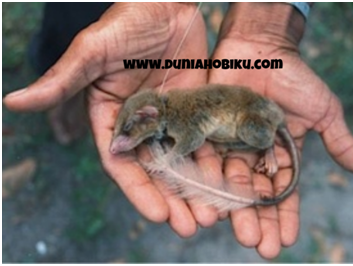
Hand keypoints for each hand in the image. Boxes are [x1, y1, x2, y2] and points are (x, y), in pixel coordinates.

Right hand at [3, 3, 208, 235]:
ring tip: (211, 217)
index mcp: (112, 118)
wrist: (168, 3)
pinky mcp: (195, 111)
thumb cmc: (128, 21)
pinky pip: (205, 142)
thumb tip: (15, 102)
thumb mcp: (94, 50)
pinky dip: (214, 165)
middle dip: (171, 199)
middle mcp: (141, 125)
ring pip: (182, 162)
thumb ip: (63, 79)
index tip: (158, 214)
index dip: (139, 190)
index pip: (122, 163)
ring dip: (195, 190)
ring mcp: (170, 120)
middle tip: (189, 228)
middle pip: (155, 170)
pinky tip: (226, 187)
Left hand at [208, 3, 352, 258]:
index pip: (284, 192)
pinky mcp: (210, 132)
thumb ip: (338, 142)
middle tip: (259, 246)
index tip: (285, 240)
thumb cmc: (294, 77)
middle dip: (259, 221)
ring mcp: (231, 145)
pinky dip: (209, 181)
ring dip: (234, 209)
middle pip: (255, 195)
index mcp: (282, 155)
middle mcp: (255, 155)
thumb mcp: (322, 111)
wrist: (260, 48)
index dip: (285, 216)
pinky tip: (210, 202)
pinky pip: (208, 161)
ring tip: (238, 232)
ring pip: (230, 183)